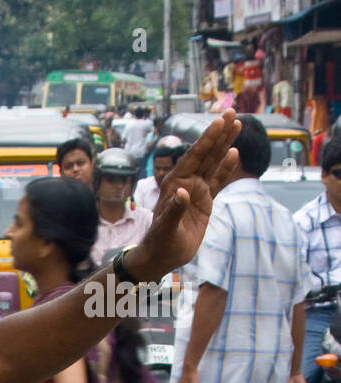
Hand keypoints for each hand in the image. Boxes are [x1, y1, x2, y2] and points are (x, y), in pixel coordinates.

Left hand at [129, 110, 241, 281]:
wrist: (162, 257)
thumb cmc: (159, 243)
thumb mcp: (166, 228)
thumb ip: (174, 210)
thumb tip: (183, 193)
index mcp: (174, 184)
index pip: (193, 157)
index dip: (206, 139)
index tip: (218, 122)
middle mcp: (186, 183)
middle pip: (205, 154)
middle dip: (218, 133)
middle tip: (231, 113)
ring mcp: (196, 191)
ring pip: (213, 163)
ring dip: (224, 144)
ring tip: (236, 124)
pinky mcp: (204, 202)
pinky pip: (218, 181)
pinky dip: (226, 168)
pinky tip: (234, 153)